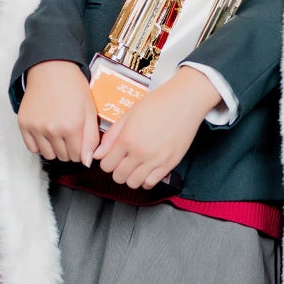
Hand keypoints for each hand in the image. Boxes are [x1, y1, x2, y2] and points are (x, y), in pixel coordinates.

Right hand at [18, 60, 98, 162]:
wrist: (50, 68)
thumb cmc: (73, 87)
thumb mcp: (90, 110)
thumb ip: (91, 138)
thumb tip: (87, 161)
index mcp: (72, 126)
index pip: (78, 156)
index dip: (81, 150)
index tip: (80, 140)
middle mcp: (53, 129)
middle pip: (63, 157)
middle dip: (69, 149)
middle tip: (69, 133)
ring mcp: (36, 127)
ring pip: (48, 155)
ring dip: (54, 148)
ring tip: (57, 132)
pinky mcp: (24, 124)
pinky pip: (32, 148)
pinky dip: (40, 145)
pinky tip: (45, 133)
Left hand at [92, 66, 220, 189]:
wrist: (185, 101)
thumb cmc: (158, 103)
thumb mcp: (129, 114)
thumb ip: (112, 136)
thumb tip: (99, 154)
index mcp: (127, 138)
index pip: (106, 164)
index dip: (106, 162)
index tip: (111, 157)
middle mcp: (140, 152)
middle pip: (118, 176)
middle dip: (117, 170)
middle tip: (122, 162)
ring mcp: (156, 160)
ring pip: (133, 183)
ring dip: (130, 177)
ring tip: (134, 167)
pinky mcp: (170, 164)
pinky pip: (151, 183)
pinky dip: (146, 180)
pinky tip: (146, 171)